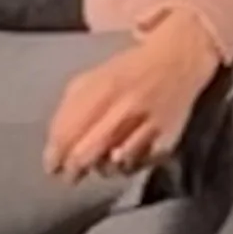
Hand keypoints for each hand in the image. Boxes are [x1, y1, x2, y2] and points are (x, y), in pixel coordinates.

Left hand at [45, 12, 221, 181]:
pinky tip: (123, 161)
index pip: (68, 132)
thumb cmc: (130, 69)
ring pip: (113, 165)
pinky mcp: (168, 138)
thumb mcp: (95, 76)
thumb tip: (55, 144)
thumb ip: (72, 106)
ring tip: (98, 165)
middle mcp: (125, 107)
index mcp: (103, 87)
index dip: (55, 155)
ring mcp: (148, 125)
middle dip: (73, 170)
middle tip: (70, 175)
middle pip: (87, 154)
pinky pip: (140, 166)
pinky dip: (127, 167)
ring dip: (101, 169)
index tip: (52, 166)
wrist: (180, 58)